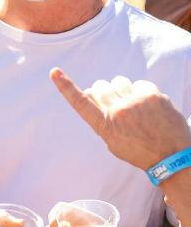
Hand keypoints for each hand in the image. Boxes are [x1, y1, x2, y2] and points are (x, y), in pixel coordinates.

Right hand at [51, 68, 190, 170]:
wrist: (171, 155)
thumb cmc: (139, 150)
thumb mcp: (112, 141)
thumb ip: (103, 119)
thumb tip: (97, 97)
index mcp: (104, 126)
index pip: (80, 103)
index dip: (65, 86)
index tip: (55, 72)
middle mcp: (117, 111)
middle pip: (99, 86)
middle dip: (103, 91)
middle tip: (113, 101)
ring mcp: (135, 102)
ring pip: (118, 81)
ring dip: (120, 88)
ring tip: (131, 103)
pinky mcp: (152, 95)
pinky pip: (138, 83)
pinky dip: (140, 91)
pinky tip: (146, 104)